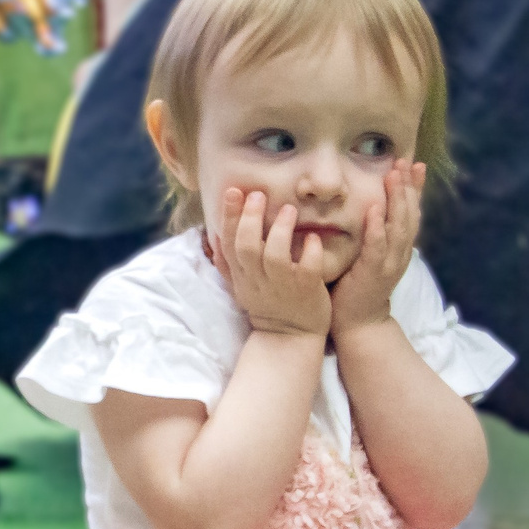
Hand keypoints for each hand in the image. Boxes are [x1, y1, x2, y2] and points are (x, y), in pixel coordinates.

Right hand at [210, 187, 330, 337]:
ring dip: (281, 230)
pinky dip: (311, 251)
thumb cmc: (267, 305)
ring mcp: (282, 286)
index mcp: (242, 275)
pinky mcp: (306, 291)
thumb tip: (214, 236)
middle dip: (250, 218)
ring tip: (289, 209)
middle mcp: (258, 280)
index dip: (229, 216)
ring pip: (275, 256)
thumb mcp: (240, 286)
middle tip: (259, 195)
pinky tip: (314, 238)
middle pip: (246, 246)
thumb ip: (228, 263)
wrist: (290, 338)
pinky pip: (307, 269)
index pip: (228, 243)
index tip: (234, 191)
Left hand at [330, 159, 424, 335]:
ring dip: (396, 199)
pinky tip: (375, 208)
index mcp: (400, 247)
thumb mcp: (371, 255)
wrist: (358, 323)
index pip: (412, 212)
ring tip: (394, 175)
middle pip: (409, 214)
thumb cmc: (358, 287)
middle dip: (408, 187)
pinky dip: (377, 227)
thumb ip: (374, 233)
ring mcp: (389, 263)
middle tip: (405, 162)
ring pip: (398, 226)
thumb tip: (371, 207)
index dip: (414, 188)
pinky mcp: (373, 273)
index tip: (415, 164)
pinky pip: (377, 246)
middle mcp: (400, 253)